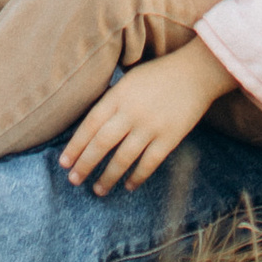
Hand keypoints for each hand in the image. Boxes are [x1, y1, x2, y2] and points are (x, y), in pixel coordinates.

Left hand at [61, 40, 235, 191]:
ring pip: (123, 158)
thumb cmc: (159, 75)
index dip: (75, 146)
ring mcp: (151, 126)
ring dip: (108, 176)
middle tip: (74, 180)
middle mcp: (131, 112)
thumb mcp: (129, 79)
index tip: (64, 163)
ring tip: (98, 190)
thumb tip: (91, 128)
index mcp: (119, 95)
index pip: (90, 124)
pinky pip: (149, 163)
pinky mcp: (170, 138)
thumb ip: (112, 101)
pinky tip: (128, 186)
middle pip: (102, 143)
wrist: (197, 72)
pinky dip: (137, 177)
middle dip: (85, 164)